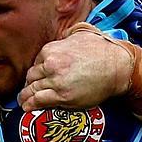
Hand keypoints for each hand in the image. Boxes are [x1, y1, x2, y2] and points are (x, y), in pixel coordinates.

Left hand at [18, 24, 133, 110]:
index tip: (36, 78)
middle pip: (31, 77)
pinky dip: (31, 105)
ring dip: (25, 97)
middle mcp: (51, 64)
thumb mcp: (81, 33)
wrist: (118, 67)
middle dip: (29, 85)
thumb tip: (62, 37)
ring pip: (32, 90)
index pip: (35, 63)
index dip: (36, 72)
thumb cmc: (102, 50)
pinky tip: (27, 108)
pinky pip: (39, 101)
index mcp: (52, 49)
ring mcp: (56, 81)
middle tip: (28, 91)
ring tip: (23, 101)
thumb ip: (66, 36)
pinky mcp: (62, 96)